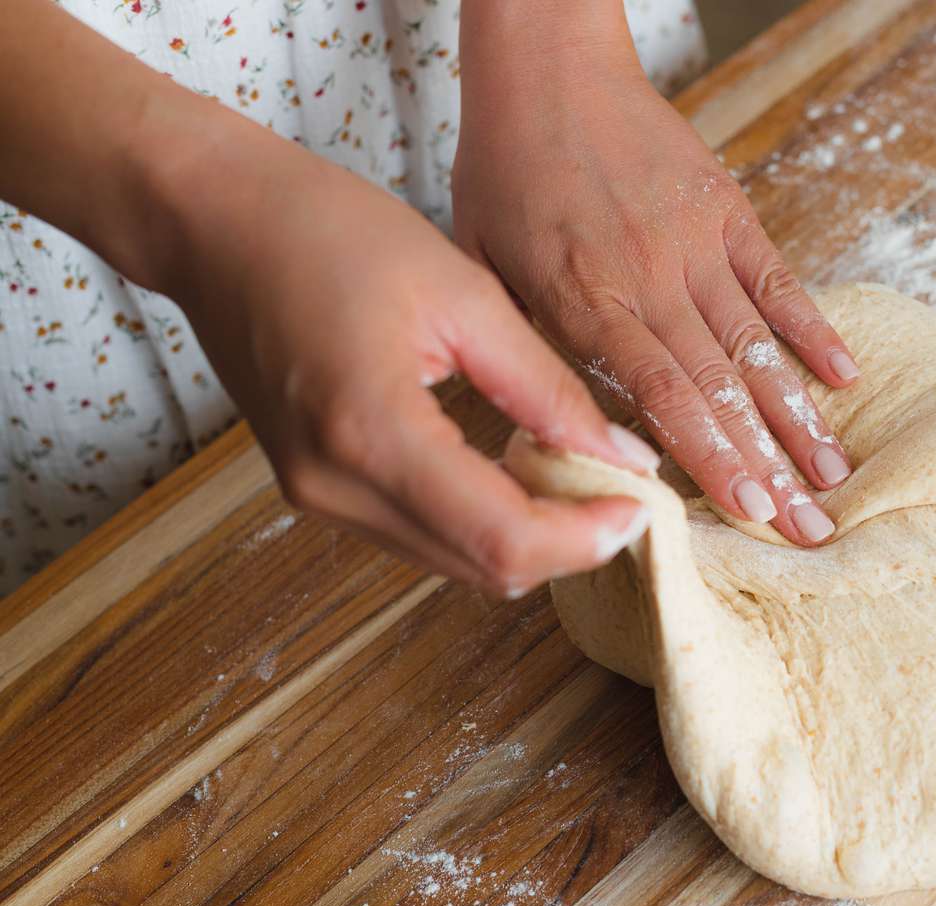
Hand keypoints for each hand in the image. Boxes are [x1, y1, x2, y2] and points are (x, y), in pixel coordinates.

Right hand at [159, 115, 660, 596]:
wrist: (214, 224)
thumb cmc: (329, 233)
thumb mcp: (464, 296)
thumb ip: (547, 389)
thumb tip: (623, 457)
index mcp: (372, 432)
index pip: (503, 539)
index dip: (585, 540)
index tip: (640, 507)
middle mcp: (336, 486)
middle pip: (482, 569)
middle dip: (567, 546)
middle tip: (623, 496)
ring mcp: (317, 497)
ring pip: (455, 564)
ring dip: (528, 538)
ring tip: (580, 481)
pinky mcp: (315, 490)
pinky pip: (420, 536)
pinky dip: (480, 522)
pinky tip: (516, 472)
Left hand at [452, 11, 859, 545]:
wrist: (546, 66)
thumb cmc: (506, 170)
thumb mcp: (485, 267)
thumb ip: (531, 349)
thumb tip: (564, 431)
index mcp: (584, 299)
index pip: (661, 396)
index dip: (711, 457)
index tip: (748, 511)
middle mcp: (649, 278)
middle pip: (721, 387)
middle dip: (769, 464)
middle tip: (809, 527)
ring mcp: (695, 243)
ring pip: (758, 344)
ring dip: (800, 416)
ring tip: (836, 476)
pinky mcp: (725, 210)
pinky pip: (777, 278)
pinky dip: (814, 328)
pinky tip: (844, 377)